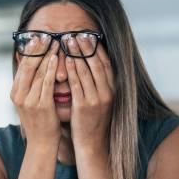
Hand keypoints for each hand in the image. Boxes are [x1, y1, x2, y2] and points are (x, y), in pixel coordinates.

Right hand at [10, 40, 60, 147]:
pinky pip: (47, 83)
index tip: (38, 37)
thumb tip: (31, 65)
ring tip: (56, 42)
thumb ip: (29, 84)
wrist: (42, 143)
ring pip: (38, 72)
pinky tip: (57, 58)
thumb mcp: (29, 101)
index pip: (22, 66)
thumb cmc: (39, 121)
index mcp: (15, 92)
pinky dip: (52, 69)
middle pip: (28, 66)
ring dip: (48, 55)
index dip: (30, 50)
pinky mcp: (41, 105)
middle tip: (47, 34)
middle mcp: (19, 95)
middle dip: (38, 49)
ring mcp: (29, 101)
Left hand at [65, 35, 114, 150]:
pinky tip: (66, 60)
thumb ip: (96, 85)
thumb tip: (90, 67)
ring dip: (77, 54)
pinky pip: (77, 84)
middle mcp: (107, 92)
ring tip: (68, 41)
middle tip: (76, 33)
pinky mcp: (85, 106)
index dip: (97, 48)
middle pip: (96, 63)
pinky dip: (72, 70)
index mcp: (112, 90)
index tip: (88, 35)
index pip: (105, 63)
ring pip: (87, 71)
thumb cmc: (91, 122)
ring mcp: (97, 99)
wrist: (92, 145)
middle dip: (86, 47)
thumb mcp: (99, 102)